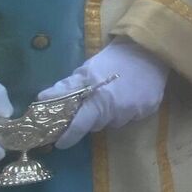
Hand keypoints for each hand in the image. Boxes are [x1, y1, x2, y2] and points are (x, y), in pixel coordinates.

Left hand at [38, 40, 168, 149]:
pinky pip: (133, 116)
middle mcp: (116, 111)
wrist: (147, 48)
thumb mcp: (86, 70)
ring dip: (111, 113)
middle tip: (93, 104)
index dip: (68, 136)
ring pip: (116, 121)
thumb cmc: (113, 59)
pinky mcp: (150, 109)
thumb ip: (66, 88)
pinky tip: (130, 94)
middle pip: (97, 126)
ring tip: (115, 94)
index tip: (60, 143)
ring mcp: (135, 111)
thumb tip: (42, 99)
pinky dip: (129, 109)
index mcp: (98, 101)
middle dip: (92, 118)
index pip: (79, 126)